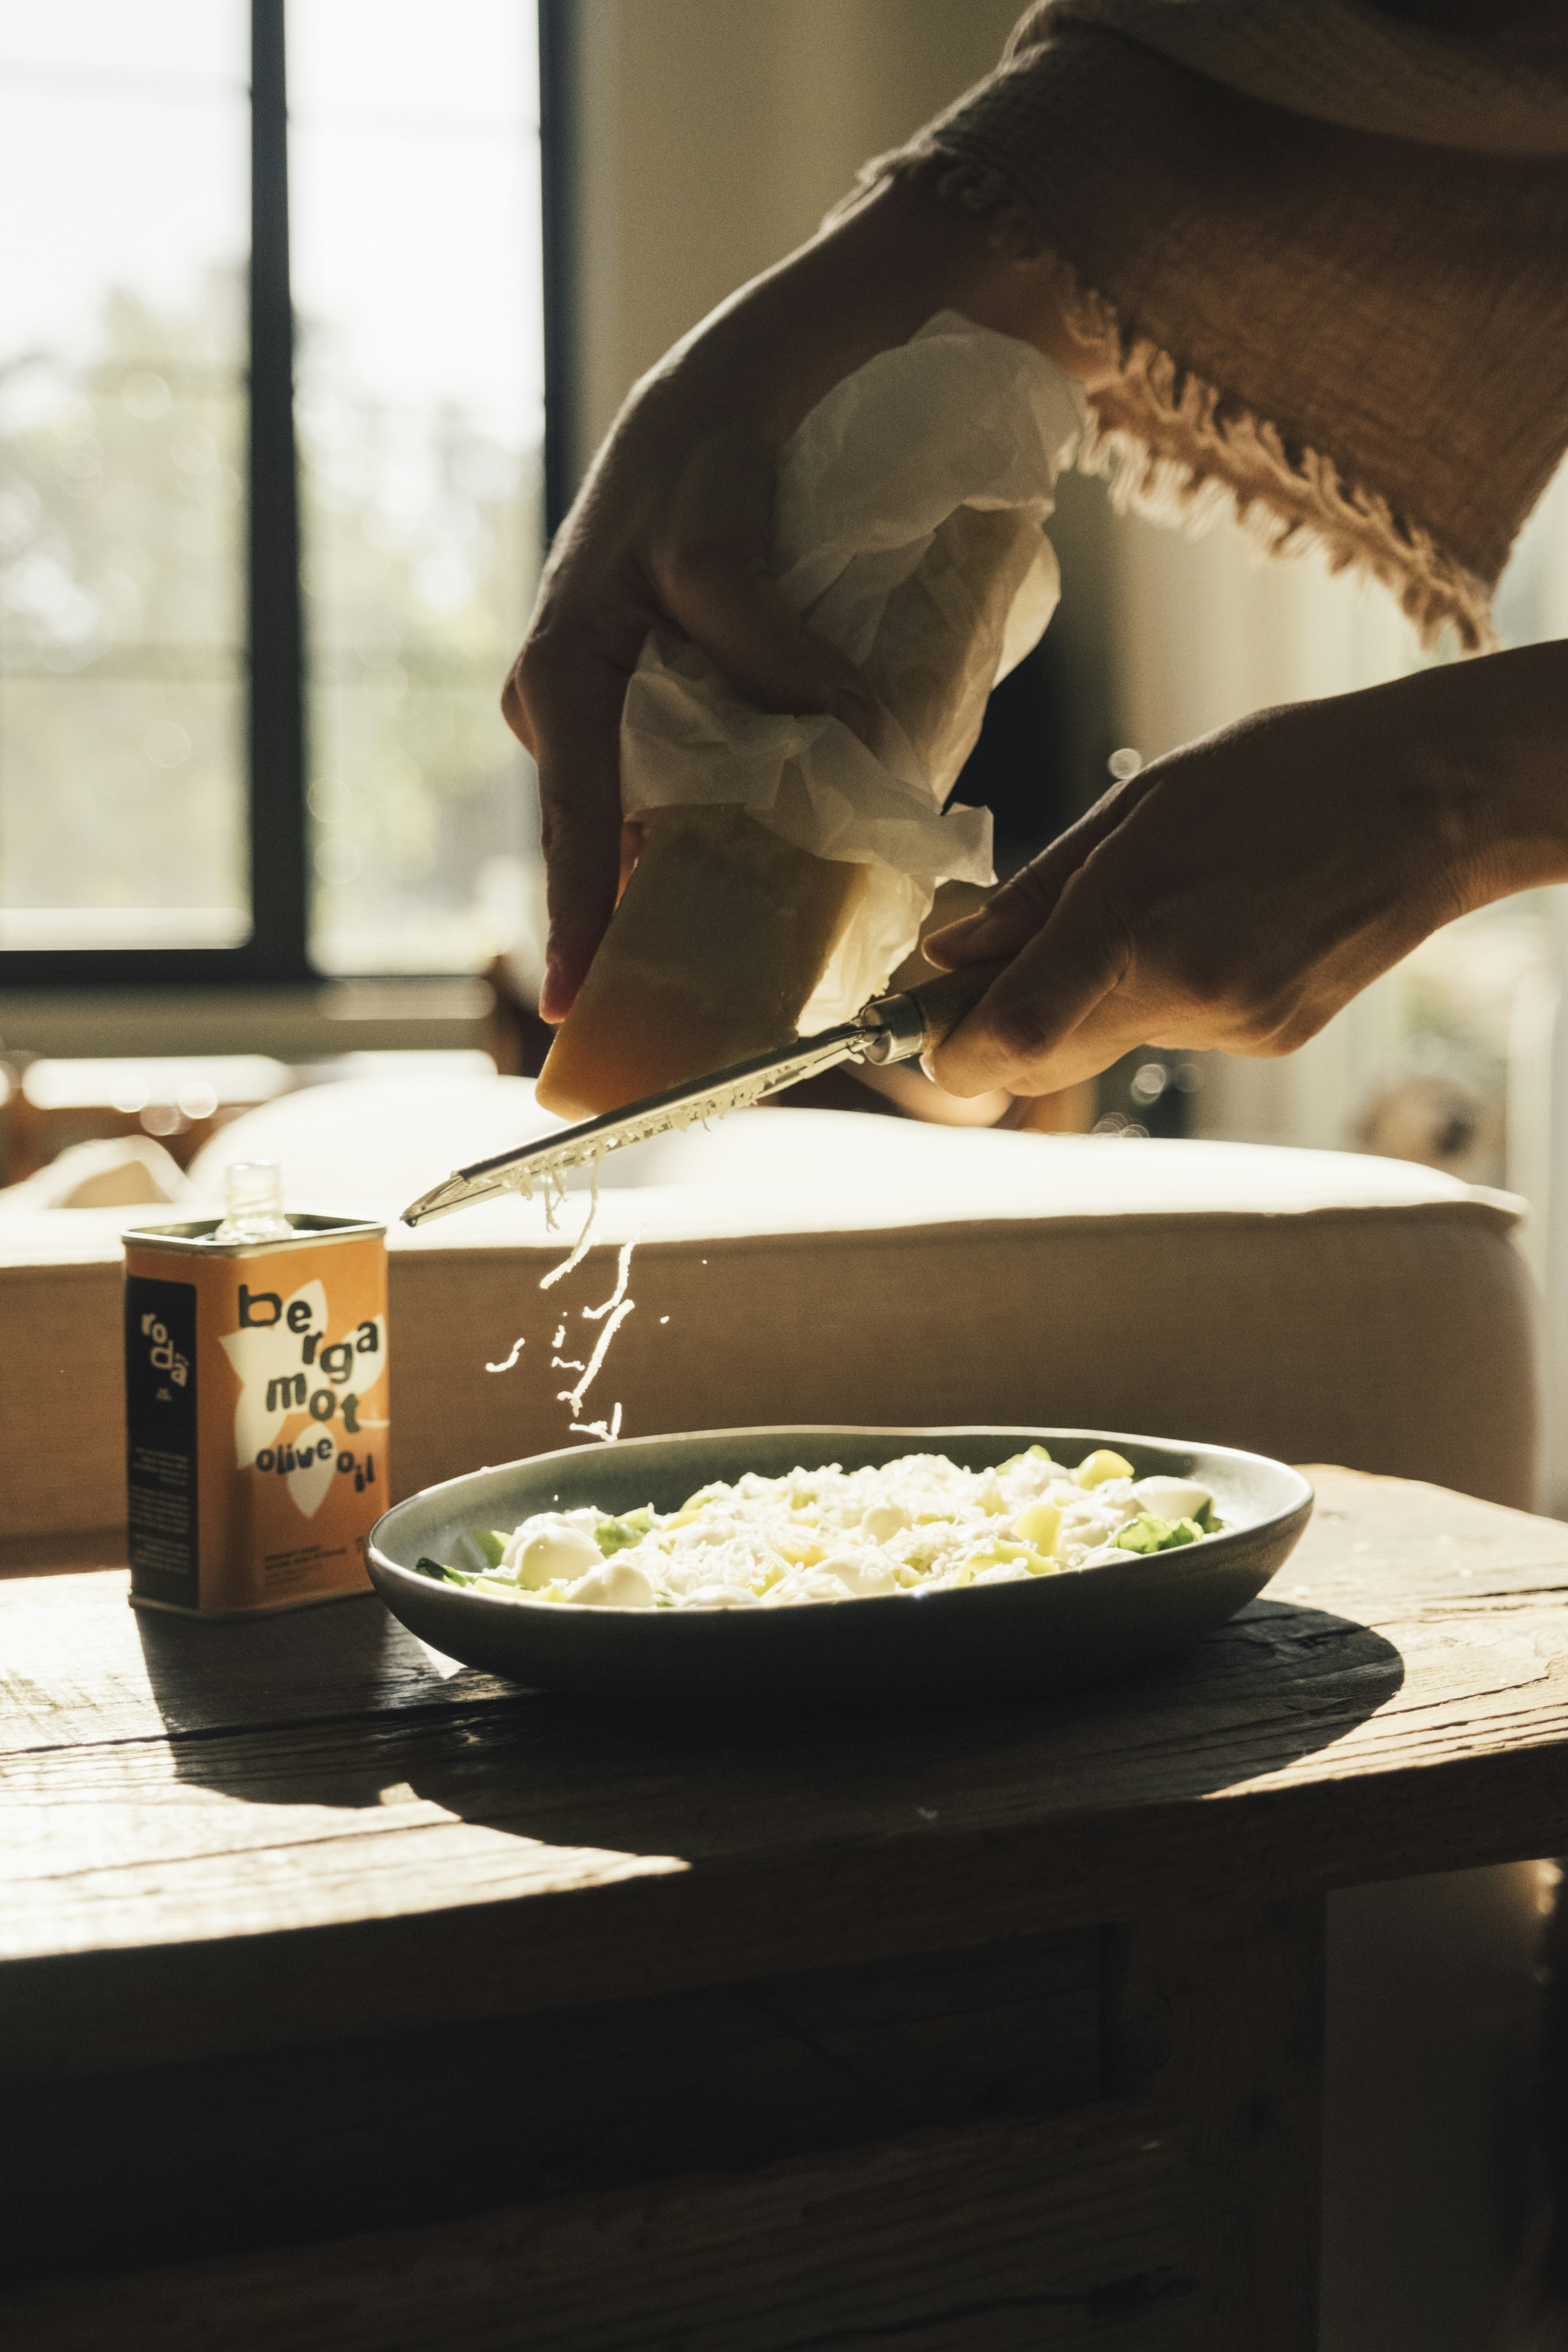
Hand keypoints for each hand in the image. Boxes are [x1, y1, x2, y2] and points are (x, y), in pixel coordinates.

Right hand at [502, 177, 1116, 1021]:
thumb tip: (859, 748)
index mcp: (560, 675)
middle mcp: (571, 705)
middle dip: (656, 911)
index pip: (571, 818)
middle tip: (704, 1000)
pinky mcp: (660, 701)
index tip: (581, 1000)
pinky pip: (689, 779)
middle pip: (610, 834)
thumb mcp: (729, 554)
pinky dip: (735, 815)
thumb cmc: (709, 460)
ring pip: (656, 812)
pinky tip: (785, 855)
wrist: (733, 393)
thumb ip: (781, 655)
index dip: (580, 915)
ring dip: (708, 867)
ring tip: (754, 953)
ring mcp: (613, 710)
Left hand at [923, 646, 1567, 1097]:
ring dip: (1099, 995)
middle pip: (1048, 1059)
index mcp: (1135, 918)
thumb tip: (948, 952)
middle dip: (1011, 1027)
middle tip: (1001, 969)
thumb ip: (1036, 893)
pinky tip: (1219, 925)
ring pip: (1115, 1041)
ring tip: (1161, 906)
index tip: (931, 1032)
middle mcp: (1182, 991)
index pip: (1011, 1036)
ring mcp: (1232, 1026)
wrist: (1433, 796)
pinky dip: (1168, 992)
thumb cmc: (1282, 774)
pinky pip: (1179, 1031)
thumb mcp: (1142, 804)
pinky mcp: (1270, 1038)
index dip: (952, 1050)